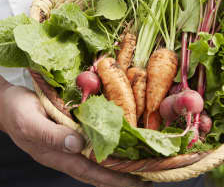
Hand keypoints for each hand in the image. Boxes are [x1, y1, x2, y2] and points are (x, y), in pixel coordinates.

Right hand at [0, 84, 152, 186]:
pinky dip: (109, 150)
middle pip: (99, 170)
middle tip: (149, 178)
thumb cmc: (17, 111)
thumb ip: (52, 135)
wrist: (7, 104)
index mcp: (58, 154)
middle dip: (123, 177)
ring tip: (142, 167)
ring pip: (98, 161)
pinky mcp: (71, 134)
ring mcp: (69, 145)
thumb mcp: (30, 122)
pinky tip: (120, 149)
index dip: (114, 178)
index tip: (138, 181)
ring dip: (119, 165)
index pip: (92, 171)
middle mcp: (67, 153)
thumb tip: (77, 144)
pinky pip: (93, 146)